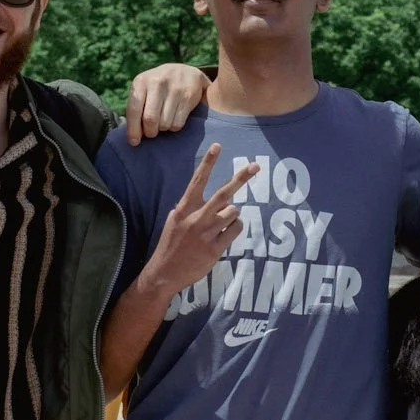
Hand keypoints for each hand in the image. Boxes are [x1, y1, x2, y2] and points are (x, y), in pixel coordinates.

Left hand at [125, 63, 212, 144]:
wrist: (185, 72)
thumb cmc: (158, 87)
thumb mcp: (144, 90)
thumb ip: (137, 108)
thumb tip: (134, 136)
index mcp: (141, 81)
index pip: (134, 109)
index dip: (133, 129)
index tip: (134, 142)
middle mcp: (157, 82)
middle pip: (150, 120)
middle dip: (150, 132)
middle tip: (152, 132)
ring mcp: (174, 88)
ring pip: (165, 124)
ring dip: (163, 129)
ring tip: (163, 120)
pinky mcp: (188, 96)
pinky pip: (178, 123)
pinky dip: (174, 126)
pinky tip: (174, 118)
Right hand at [139, 145, 260, 295]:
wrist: (164, 273)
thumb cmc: (171, 244)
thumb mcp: (175, 221)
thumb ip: (191, 208)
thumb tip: (212, 199)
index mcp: (184, 209)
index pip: (197, 180)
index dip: (208, 162)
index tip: (217, 145)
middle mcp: (196, 218)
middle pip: (223, 194)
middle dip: (240, 178)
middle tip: (255, 165)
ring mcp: (206, 234)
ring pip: (233, 212)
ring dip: (231, 215)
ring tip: (220, 224)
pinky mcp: (215, 248)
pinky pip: (235, 229)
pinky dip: (233, 229)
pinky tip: (222, 235)